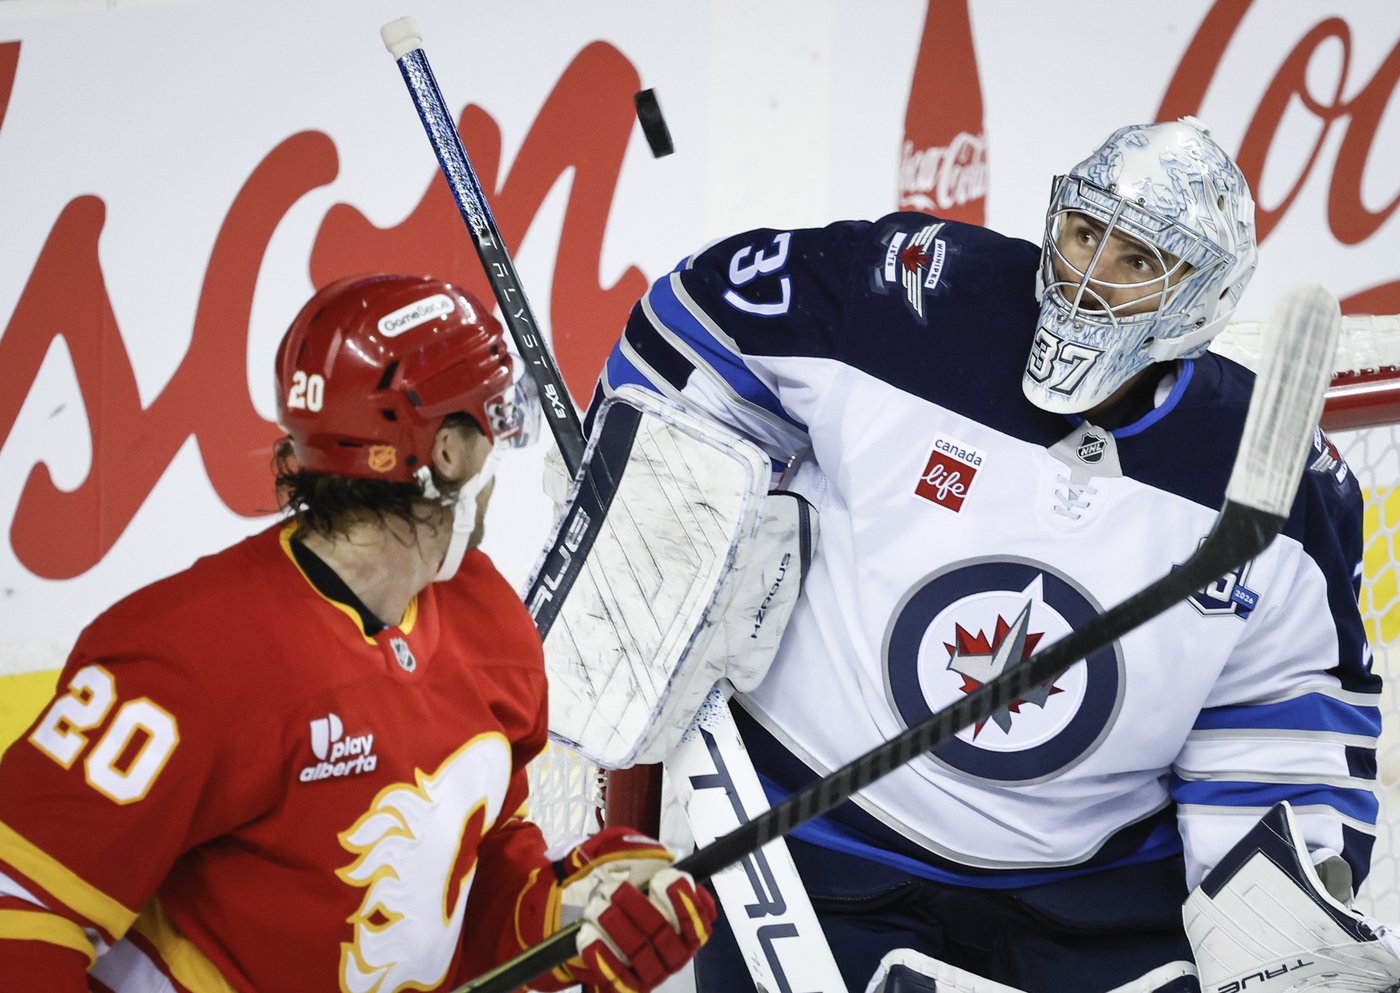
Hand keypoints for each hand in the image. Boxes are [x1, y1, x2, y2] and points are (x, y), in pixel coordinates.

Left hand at [556, 828, 716, 992]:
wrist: (591, 922)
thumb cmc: (620, 896)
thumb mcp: (635, 870)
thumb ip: (645, 859)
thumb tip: (653, 854)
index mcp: (686, 928)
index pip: (696, 920)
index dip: (684, 901)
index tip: (665, 880)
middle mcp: (674, 954)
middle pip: (664, 934)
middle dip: (638, 908)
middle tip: (615, 889)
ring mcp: (652, 973)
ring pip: (639, 953)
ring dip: (617, 927)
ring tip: (597, 907)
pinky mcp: (628, 987)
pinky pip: (618, 978)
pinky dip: (603, 957)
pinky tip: (589, 935)